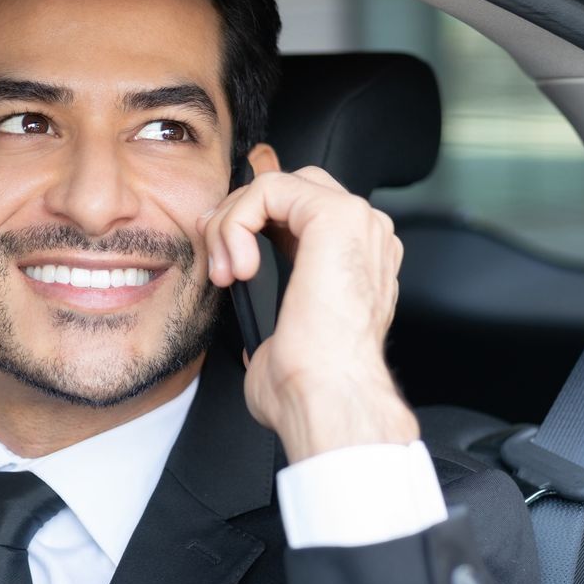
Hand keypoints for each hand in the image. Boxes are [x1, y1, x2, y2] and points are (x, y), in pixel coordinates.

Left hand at [201, 164, 418, 461]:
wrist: (327, 398)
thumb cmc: (309, 383)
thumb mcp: (280, 338)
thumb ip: (271, 315)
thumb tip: (249, 325)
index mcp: (357, 261)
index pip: (299, 211)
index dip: (250, 224)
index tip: (223, 261)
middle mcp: (365, 236)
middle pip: (288, 187)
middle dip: (238, 215)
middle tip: (218, 260)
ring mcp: (357, 222)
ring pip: (275, 186)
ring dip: (232, 224)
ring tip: (226, 273)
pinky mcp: (336, 216)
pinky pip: (269, 188)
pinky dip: (237, 222)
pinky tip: (238, 267)